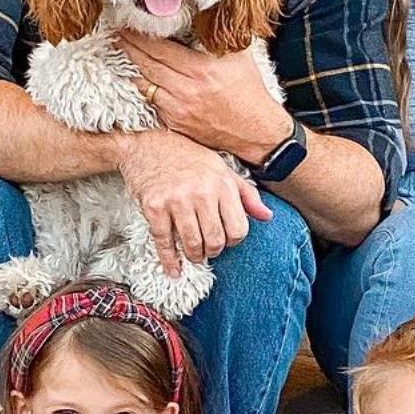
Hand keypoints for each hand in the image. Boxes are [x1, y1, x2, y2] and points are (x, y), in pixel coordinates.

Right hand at [114, 129, 267, 275]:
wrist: (147, 143)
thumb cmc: (187, 156)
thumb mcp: (222, 169)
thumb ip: (246, 194)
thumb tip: (267, 216)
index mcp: (222, 184)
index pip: (238, 228)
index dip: (234, 240)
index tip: (226, 240)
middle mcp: (201, 192)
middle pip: (215, 241)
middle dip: (212, 251)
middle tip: (208, 249)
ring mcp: (176, 200)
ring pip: (192, 244)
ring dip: (194, 256)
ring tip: (193, 254)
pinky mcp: (154, 207)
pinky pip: (164, 242)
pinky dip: (169, 260)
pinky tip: (173, 269)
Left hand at [119, 34, 288, 162]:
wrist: (254, 131)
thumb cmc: (249, 91)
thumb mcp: (239, 56)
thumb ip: (217, 36)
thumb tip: (201, 15)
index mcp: (201, 69)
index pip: (160, 48)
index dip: (140, 35)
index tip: (129, 23)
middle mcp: (186, 90)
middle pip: (146, 63)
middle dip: (128, 46)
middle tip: (116, 32)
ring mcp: (177, 108)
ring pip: (144, 83)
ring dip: (129, 65)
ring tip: (119, 50)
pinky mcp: (174, 122)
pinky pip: (150, 100)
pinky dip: (141, 85)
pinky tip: (135, 74)